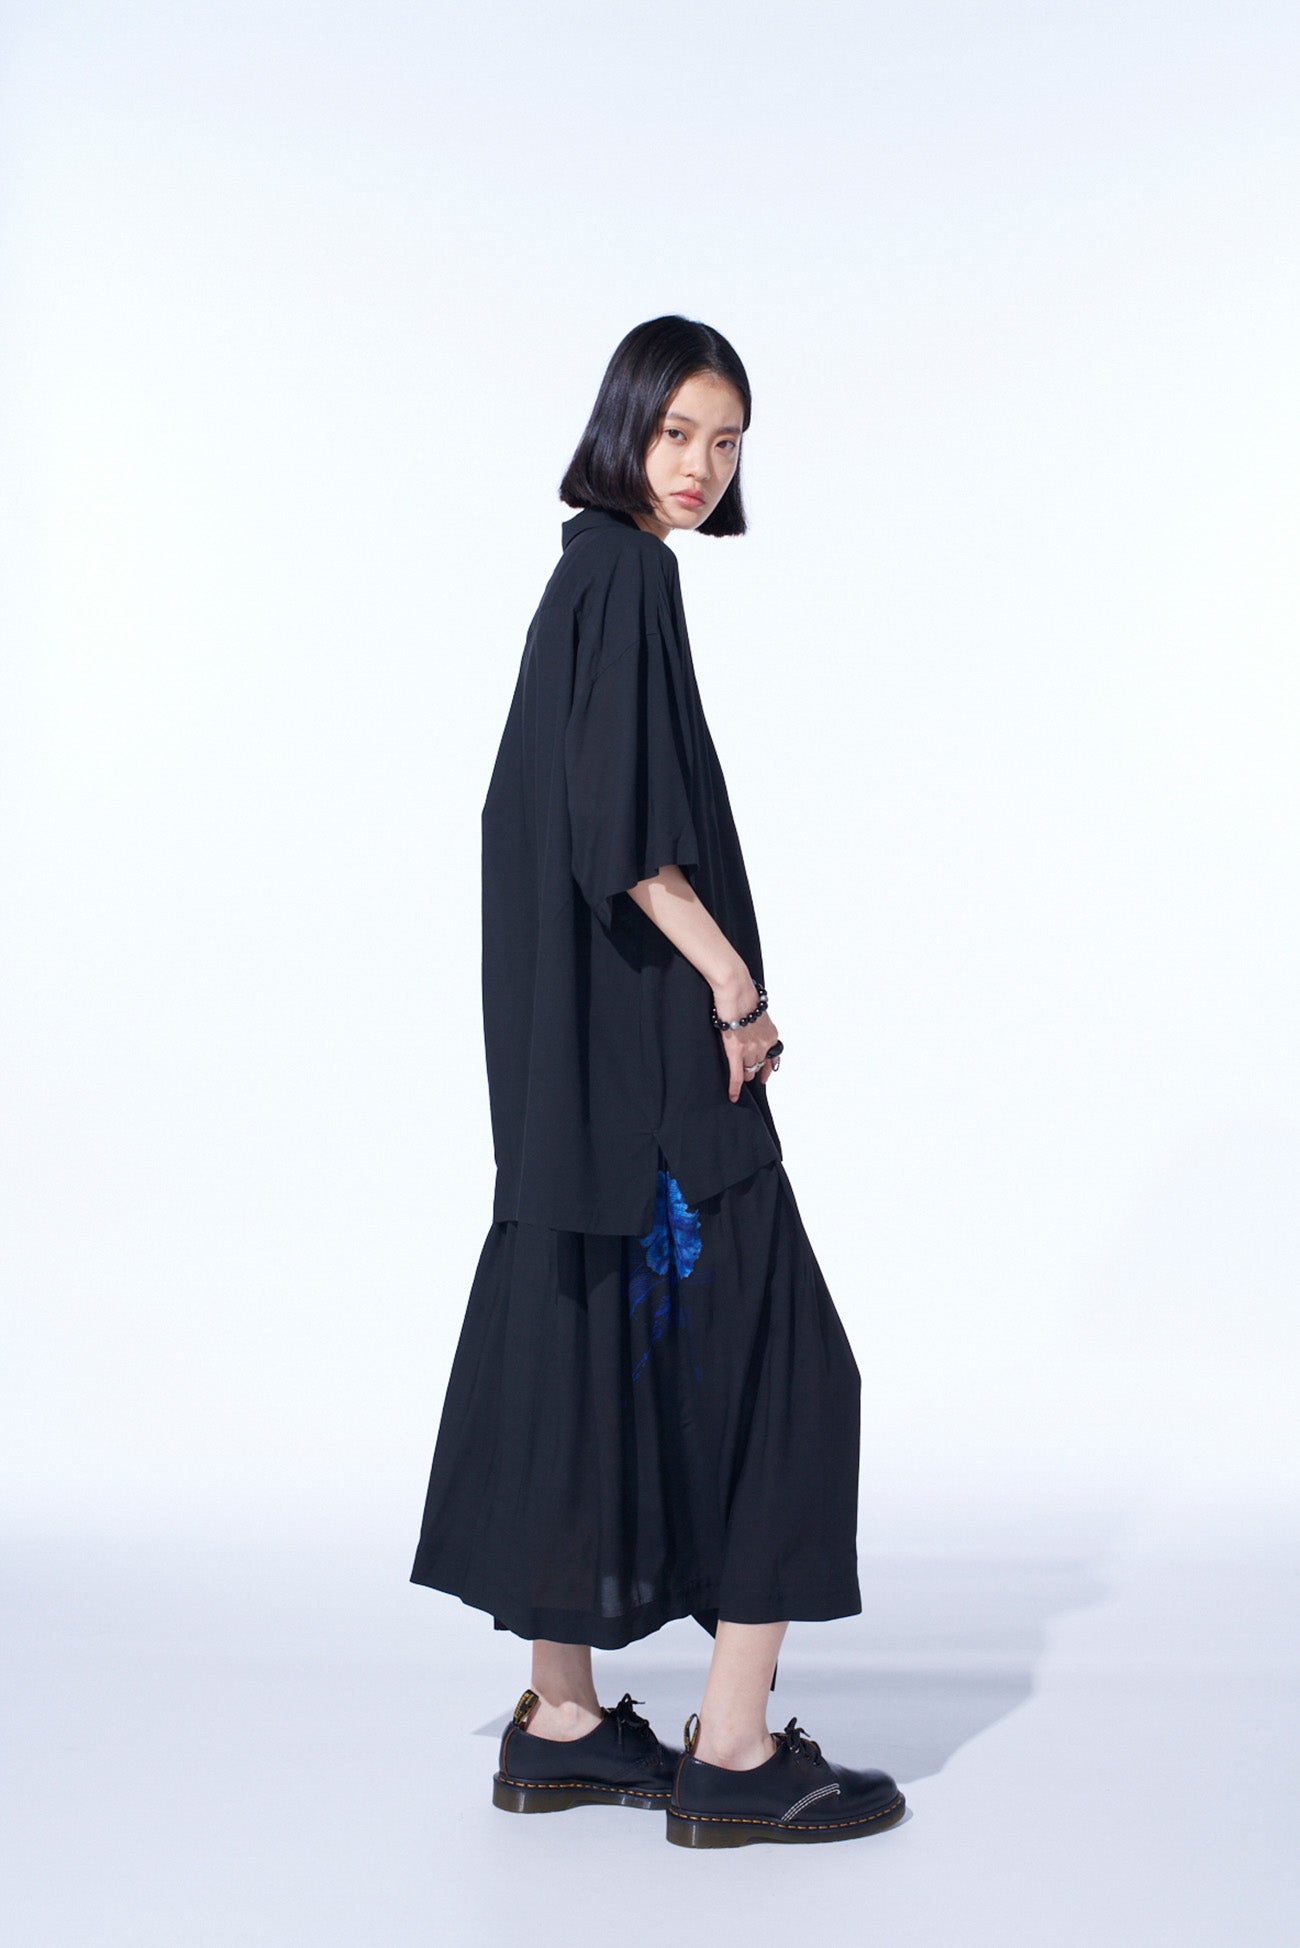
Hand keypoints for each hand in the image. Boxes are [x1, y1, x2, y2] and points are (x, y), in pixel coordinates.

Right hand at [714, 981, 780, 1103]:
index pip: (774, 1057)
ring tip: (739, 1081)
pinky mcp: (736, 1050)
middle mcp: (764, 1043)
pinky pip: (737, 1074)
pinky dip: (735, 1087)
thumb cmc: (743, 993)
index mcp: (771, 1033)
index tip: (766, 1075)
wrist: (735, 989)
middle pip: (759, 1065)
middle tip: (749, 1077)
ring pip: (749, 1071)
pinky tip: (733, 1096)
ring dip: (744, 1076)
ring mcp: (751, 1048)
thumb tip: (750, 1028)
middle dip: (754, 1071)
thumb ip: (756, 1024)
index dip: (770, 1068)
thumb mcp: (757, 1011)